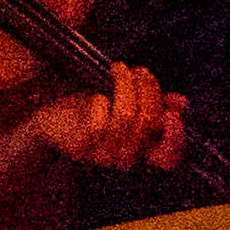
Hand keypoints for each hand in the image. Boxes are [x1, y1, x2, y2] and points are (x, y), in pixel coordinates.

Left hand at [21, 61, 188, 175]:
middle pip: (148, 121)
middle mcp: (124, 159)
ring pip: (126, 117)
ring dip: (125, 85)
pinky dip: (102, 101)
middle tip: (137, 71)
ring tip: (119, 71)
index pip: (168, 157)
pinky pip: (100, 122)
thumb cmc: (88, 111)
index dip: (175, 135)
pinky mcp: (80, 146)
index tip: (172, 112)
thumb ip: (155, 105)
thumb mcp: (125, 106)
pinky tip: (97, 94)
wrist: (50, 122)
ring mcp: (101, 155)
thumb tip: (179, 103)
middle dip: (147, 88)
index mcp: (139, 152)